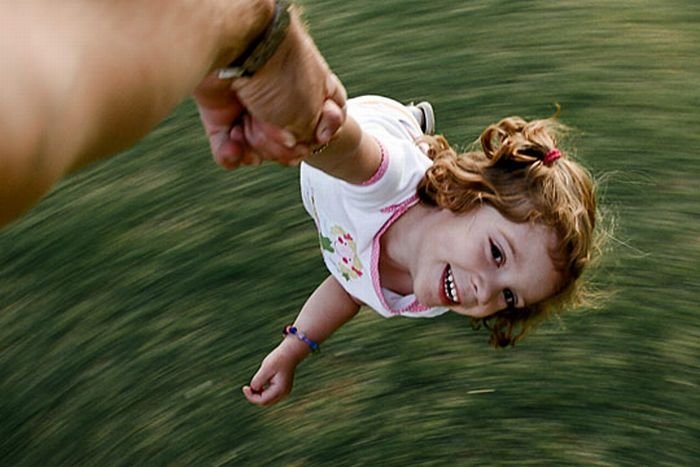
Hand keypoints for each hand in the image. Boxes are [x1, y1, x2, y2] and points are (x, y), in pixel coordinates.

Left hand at [194, 73, 345, 169]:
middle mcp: (283, 99)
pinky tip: (235, 149)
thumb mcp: (310, 111)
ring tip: (249, 130)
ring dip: (257, 149)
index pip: (323, 127)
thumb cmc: (281, 75)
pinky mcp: (222, 112)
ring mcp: (251, 106)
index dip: (319, 138)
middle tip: (279, 132)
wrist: (235, 44)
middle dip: (283, 147)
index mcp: (312, 91)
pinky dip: (232, 154)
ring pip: (258, 149)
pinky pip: (229, 148)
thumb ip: (309, 136)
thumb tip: (292, 148)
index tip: (319, 135)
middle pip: (289, 143)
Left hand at [243, 343, 303, 406]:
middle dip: (254, 397)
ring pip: (267, 400)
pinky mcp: (283, 388)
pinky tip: (260, 383)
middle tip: (247, 387)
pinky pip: (270, 395)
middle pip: (265, 403)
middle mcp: (283, 393)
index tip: (245, 387)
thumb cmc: (278, 359)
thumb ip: (258, 381)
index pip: (262, 401)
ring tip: (253, 384)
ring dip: (258, 394)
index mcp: (280, 390)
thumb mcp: (266, 368)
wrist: (290, 353)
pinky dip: (263, 392)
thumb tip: (253, 389)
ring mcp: (284, 392)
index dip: (251, 396)